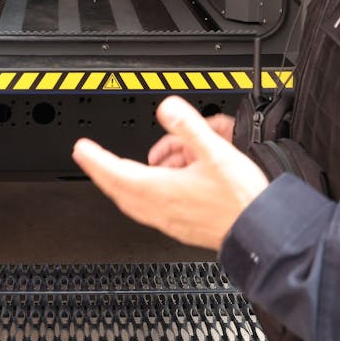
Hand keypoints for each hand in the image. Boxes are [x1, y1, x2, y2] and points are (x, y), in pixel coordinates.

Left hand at [72, 95, 269, 249]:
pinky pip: (147, 211)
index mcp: (162, 190)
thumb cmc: (241, 198)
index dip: (95, 160)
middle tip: (87, 158)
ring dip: (119, 185)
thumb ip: (189, 128)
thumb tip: (166, 108)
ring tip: (117, 170)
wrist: (259, 231)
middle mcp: (160, 209)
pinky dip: (138, 196)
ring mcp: (169, 221)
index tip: (81, 149)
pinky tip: (152, 190)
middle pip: (118, 190)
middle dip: (99, 172)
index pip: (116, 173)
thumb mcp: (216, 152)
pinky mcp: (180, 228)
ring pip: (132, 203)